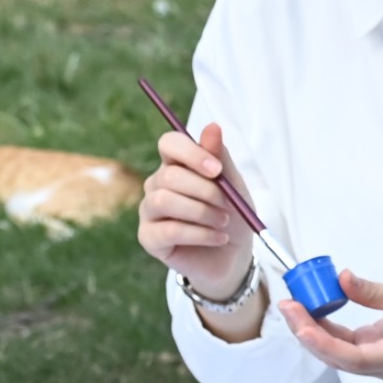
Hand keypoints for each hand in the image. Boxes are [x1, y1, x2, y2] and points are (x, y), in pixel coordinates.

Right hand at [137, 124, 255, 297]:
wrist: (234, 256)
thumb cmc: (232, 215)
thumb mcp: (233, 185)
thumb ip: (221, 158)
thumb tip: (212, 126)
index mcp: (177, 165)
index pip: (169, 143)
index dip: (191, 153)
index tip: (217, 170)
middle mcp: (157, 185)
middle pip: (169, 175)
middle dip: (206, 191)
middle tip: (228, 205)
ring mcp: (149, 211)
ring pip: (164, 201)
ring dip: (202, 212)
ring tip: (223, 222)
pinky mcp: (149, 238)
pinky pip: (168, 230)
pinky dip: (200, 234)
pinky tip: (218, 238)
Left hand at [281, 272, 382, 380]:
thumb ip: (373, 292)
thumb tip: (341, 279)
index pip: (349, 356)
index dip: (319, 340)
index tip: (299, 318)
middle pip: (335, 357)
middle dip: (307, 332)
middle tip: (288, 304)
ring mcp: (380, 362)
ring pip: (337, 353)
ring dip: (314, 331)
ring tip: (295, 306)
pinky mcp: (378, 353)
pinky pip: (346, 346)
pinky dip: (328, 330)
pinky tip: (315, 312)